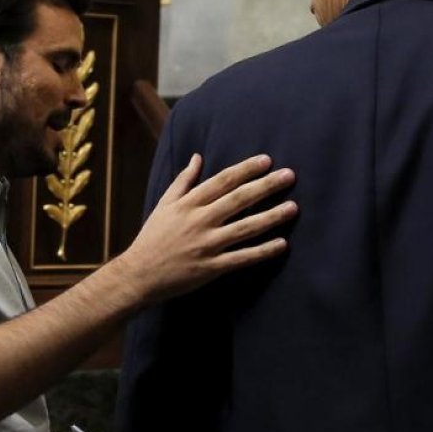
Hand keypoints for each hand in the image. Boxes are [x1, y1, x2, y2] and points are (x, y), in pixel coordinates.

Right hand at [115, 153, 296, 303]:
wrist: (139, 274)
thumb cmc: (153, 237)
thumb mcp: (164, 204)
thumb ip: (183, 181)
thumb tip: (197, 157)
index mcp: (189, 203)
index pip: (222, 181)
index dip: (246, 169)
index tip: (266, 160)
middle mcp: (200, 221)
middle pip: (239, 199)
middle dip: (266, 186)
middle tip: (289, 176)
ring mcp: (207, 245)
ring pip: (245, 228)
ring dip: (271, 217)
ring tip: (293, 207)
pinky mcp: (212, 267)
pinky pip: (243, 258)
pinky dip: (263, 251)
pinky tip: (283, 244)